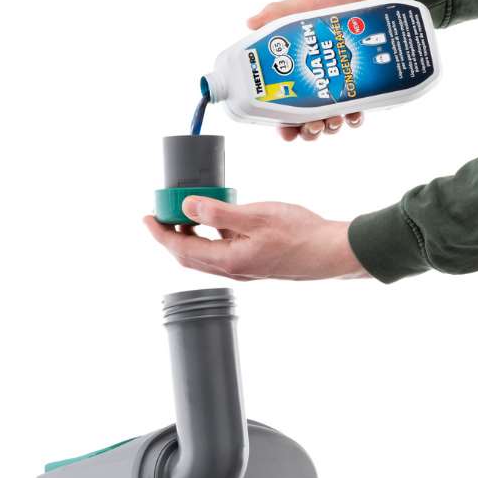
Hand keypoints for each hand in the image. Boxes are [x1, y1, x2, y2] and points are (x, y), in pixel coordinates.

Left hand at [144, 197, 368, 280]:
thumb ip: (219, 213)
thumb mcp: (256, 216)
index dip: (160, 234)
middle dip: (171, 236)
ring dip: (190, 236)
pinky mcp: (255, 262)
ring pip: (205, 255)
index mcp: (228, 260)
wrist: (330, 252)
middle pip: (189, 256)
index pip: (181, 249)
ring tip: (184, 214)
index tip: (147, 218)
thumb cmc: (300, 234)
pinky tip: (218, 219)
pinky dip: (211, 236)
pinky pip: (222, 251)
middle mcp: (233, 269)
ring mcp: (244, 268)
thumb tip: (187, 208)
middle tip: (160, 215)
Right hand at [248, 0, 385, 141]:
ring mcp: (337, 85)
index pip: (282, 106)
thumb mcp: (300, 3)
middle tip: (313, 126)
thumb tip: (251, 23)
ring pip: (331, 120)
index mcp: (292, 71)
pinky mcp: (361, 83)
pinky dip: (355, 117)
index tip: (286, 131)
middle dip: (308, 130)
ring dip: (330, 127)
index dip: (283, 124)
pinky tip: (354, 114)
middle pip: (307, 120)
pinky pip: (357, 108)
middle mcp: (313, 83)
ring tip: (334, 121)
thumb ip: (276, 13)